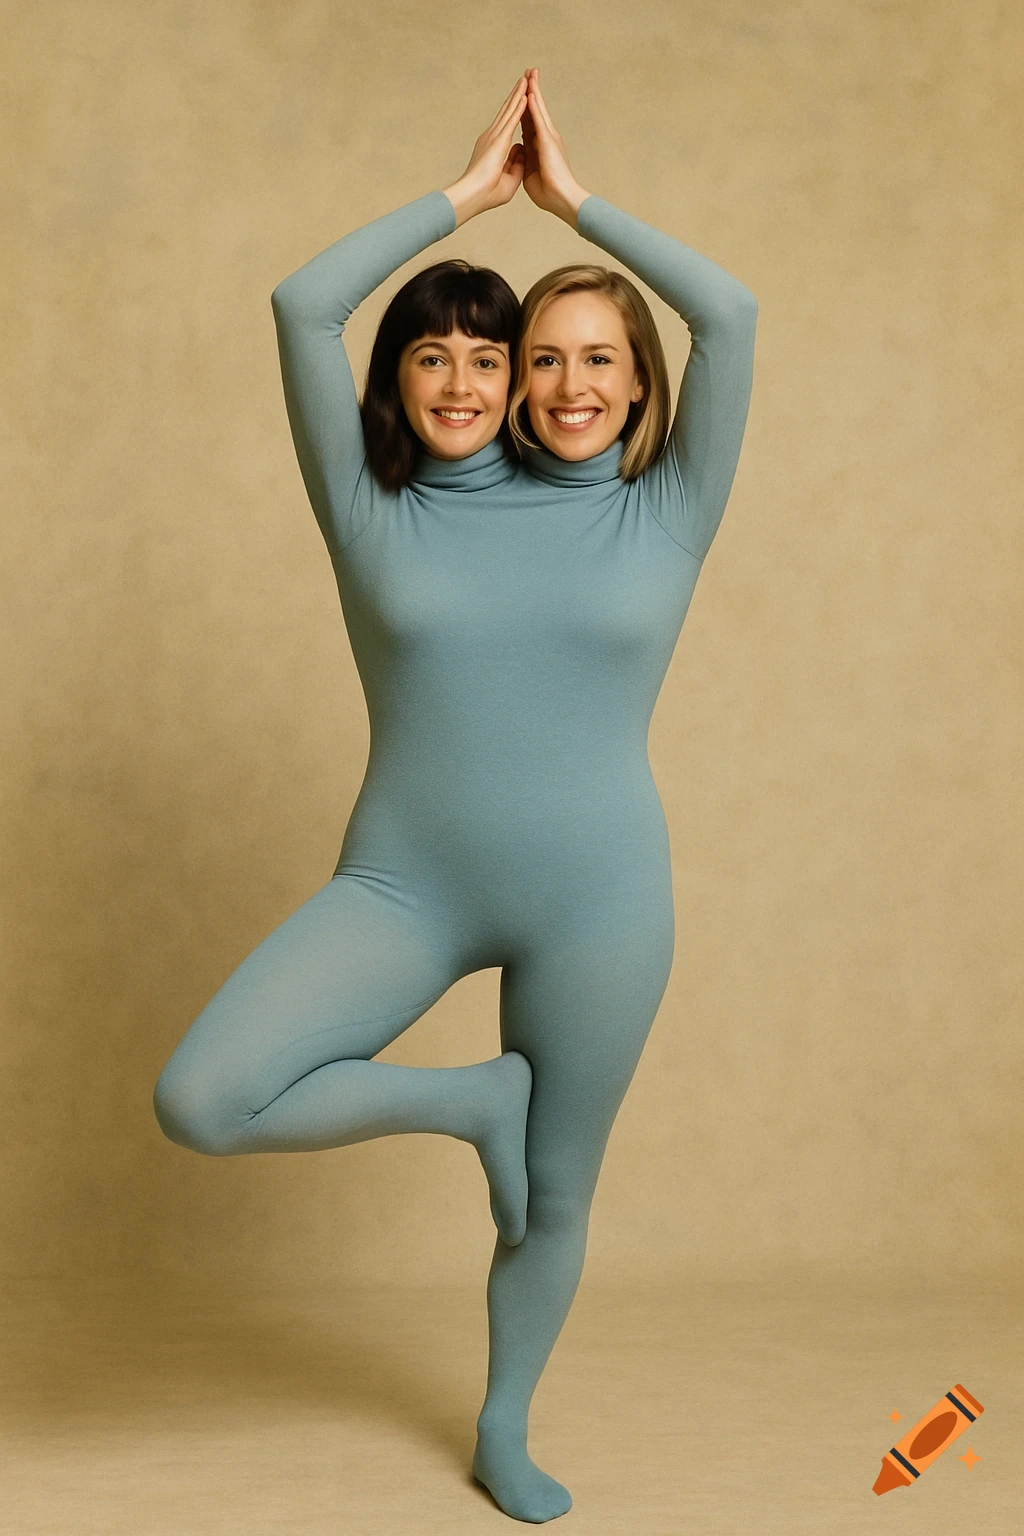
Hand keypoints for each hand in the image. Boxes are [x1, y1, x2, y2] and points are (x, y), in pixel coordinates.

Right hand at [443, 77, 527, 226]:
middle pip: (508, 112)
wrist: (473, 197)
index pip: (508, 125)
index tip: (523, 100)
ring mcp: (494, 136)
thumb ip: (515, 164)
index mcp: (494, 148)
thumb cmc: (487, 195)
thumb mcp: (509, 181)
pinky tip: (525, 94)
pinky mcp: (498, 139)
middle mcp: (492, 138)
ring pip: (509, 110)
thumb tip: (522, 150)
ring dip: (518, 94)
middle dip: (516, 96)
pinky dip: (518, 106)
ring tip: (526, 79)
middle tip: (524, 80)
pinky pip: (511, 118)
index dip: (516, 112)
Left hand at [521, 68, 589, 226]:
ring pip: (538, 109)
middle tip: (528, 72)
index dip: (523, 108)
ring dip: (534, 90)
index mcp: (538, 147)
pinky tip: (531, 92)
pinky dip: (535, 105)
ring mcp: (549, 137)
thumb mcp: (530, 174)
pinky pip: (540, 119)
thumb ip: (524, 162)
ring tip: (531, 73)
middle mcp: (546, 138)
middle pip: (535, 110)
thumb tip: (519, 155)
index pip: (528, 122)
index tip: (519, 94)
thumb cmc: (548, 193)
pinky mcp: (549, 140)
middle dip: (531, 91)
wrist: (561, 200)